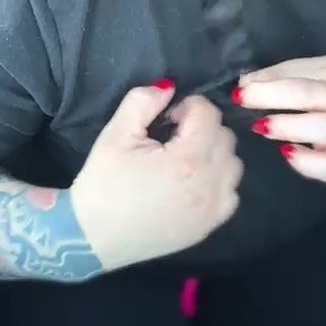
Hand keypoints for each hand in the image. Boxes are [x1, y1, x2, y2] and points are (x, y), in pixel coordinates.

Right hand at [70, 81, 242, 271]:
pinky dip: (217, 181)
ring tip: (182, 160)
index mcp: (189, 159)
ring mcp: (214, 209)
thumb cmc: (103, 184)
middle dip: (201, 128)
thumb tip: (169, 87)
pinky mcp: (210, 226)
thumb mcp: (115, 134)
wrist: (92, 238)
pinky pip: (231, 192)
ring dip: (213, 154)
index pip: (208, 112)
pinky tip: (190, 183)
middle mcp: (210, 185)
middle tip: (170, 138)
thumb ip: (143, 101)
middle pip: (225, 136)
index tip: (164, 120)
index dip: (185, 107)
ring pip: (233, 164)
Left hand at [236, 55, 325, 183]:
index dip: (267, 78)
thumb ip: (293, 76)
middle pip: (311, 94)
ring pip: (325, 126)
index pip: (300, 70)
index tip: (241, 87)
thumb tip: (247, 82)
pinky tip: (288, 155)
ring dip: (290, 126)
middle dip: (273, 95)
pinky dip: (308, 162)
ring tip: (263, 127)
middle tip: (244, 101)